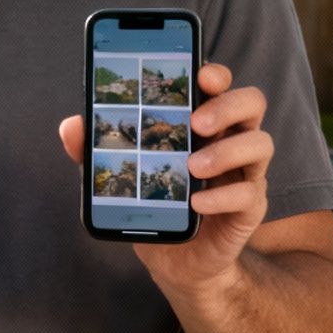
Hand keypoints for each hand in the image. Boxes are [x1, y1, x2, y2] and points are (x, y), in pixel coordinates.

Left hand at [58, 62, 273, 297]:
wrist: (173, 259)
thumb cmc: (152, 201)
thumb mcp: (119, 172)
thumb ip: (96, 148)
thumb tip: (71, 126)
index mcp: (203, 120)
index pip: (220, 84)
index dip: (215, 74)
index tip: (200, 74)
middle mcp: (230, 139)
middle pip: (252, 103)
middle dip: (227, 105)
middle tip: (195, 123)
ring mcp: (245, 172)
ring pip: (261, 143)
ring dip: (227, 151)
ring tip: (192, 167)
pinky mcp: (249, 207)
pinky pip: (249, 194)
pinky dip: (222, 196)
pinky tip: (197, 203)